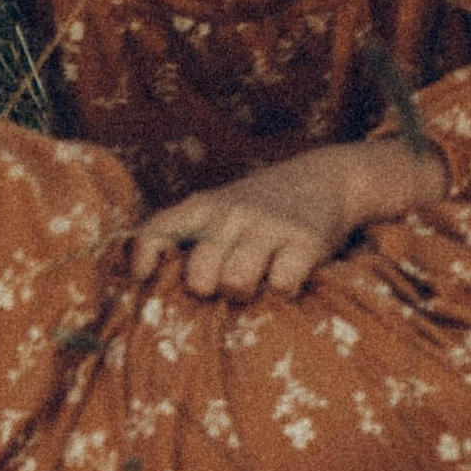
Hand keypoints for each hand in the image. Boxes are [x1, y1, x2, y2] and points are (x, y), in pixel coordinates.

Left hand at [132, 142, 387, 298]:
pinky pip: (282, 284)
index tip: (144, 278)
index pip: (157, 231)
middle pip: (199, 275)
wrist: (325, 177)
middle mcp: (231, 214)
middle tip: (222, 285)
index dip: (144, 260)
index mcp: (202, 207)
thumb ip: (186, 236)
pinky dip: (282, 291)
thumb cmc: (257, 208)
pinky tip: (286, 281)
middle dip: (207, 290)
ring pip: (236, 282)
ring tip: (255, 284)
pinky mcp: (306, 240)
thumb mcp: (217, 209)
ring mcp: (268, 226)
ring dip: (243, 293)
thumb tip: (146, 285)